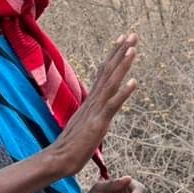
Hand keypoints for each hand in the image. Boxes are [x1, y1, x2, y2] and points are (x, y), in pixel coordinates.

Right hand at [48, 34, 137, 176]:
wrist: (59, 159)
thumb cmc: (73, 145)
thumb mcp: (87, 123)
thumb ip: (95, 113)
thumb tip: (102, 108)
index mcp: (92, 100)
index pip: (104, 72)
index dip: (115, 55)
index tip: (124, 39)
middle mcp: (93, 100)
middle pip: (108, 70)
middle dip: (121, 51)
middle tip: (133, 33)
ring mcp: (95, 110)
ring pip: (111, 82)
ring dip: (123, 65)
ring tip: (133, 48)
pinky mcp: (98, 122)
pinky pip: (112, 105)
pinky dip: (123, 92)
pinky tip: (134, 82)